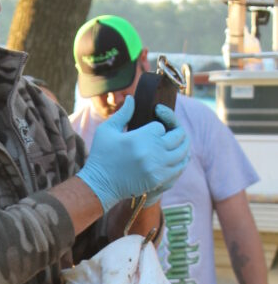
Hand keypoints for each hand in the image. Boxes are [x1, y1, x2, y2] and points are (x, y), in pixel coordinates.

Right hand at [78, 97, 189, 212]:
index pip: (161, 126)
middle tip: (168, 131)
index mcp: (141, 137)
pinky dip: (180, 160)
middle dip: (174, 131)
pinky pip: (180, 167)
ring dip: (181, 145)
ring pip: (183, 152)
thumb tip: (132, 98)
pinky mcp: (160, 180)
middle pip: (178, 136)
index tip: (147, 129)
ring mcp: (159, 168)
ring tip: (175, 142)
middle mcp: (153, 152)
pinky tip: (175, 157)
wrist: (99, 185)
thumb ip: (123, 113)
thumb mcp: (106, 130)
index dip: (156, 125)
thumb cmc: (101, 156)